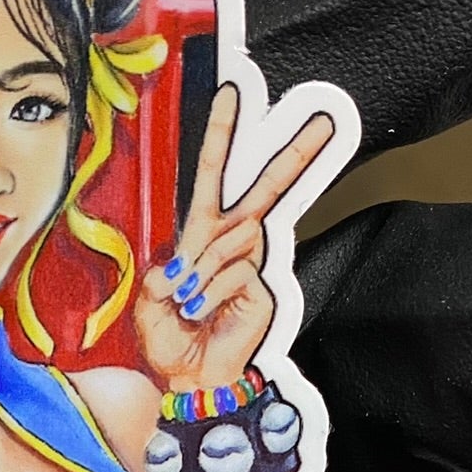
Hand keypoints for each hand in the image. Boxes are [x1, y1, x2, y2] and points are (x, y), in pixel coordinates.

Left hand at [133, 81, 332, 387]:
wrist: (189, 378)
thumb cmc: (170, 339)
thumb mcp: (149, 302)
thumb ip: (162, 274)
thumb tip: (181, 262)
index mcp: (200, 234)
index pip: (213, 175)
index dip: (223, 136)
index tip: (235, 94)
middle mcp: (229, 241)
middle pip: (264, 188)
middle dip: (293, 153)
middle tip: (322, 122)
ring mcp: (249, 262)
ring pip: (236, 234)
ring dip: (205, 266)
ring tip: (188, 299)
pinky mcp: (262, 286)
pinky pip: (236, 270)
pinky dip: (213, 288)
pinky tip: (203, 308)